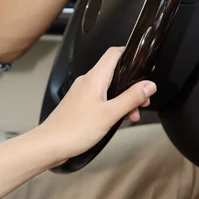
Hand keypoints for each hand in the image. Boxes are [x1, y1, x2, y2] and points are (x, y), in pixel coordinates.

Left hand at [40, 47, 156, 162]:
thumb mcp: (110, 114)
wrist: (49, 145)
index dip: (130, 54)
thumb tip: (149, 85)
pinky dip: (113, 106)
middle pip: (114, 72)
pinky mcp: (80, 106)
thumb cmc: (73, 130)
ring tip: (133, 115)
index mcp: (94, 78)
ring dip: (123, 99)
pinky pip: (101, 99)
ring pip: (109, 88)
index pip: (114, 53)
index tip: (144, 64)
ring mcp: (82, 94)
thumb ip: (131, 98)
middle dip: (132, 84)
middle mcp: (87, 82)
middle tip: (143, 99)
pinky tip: (117, 119)